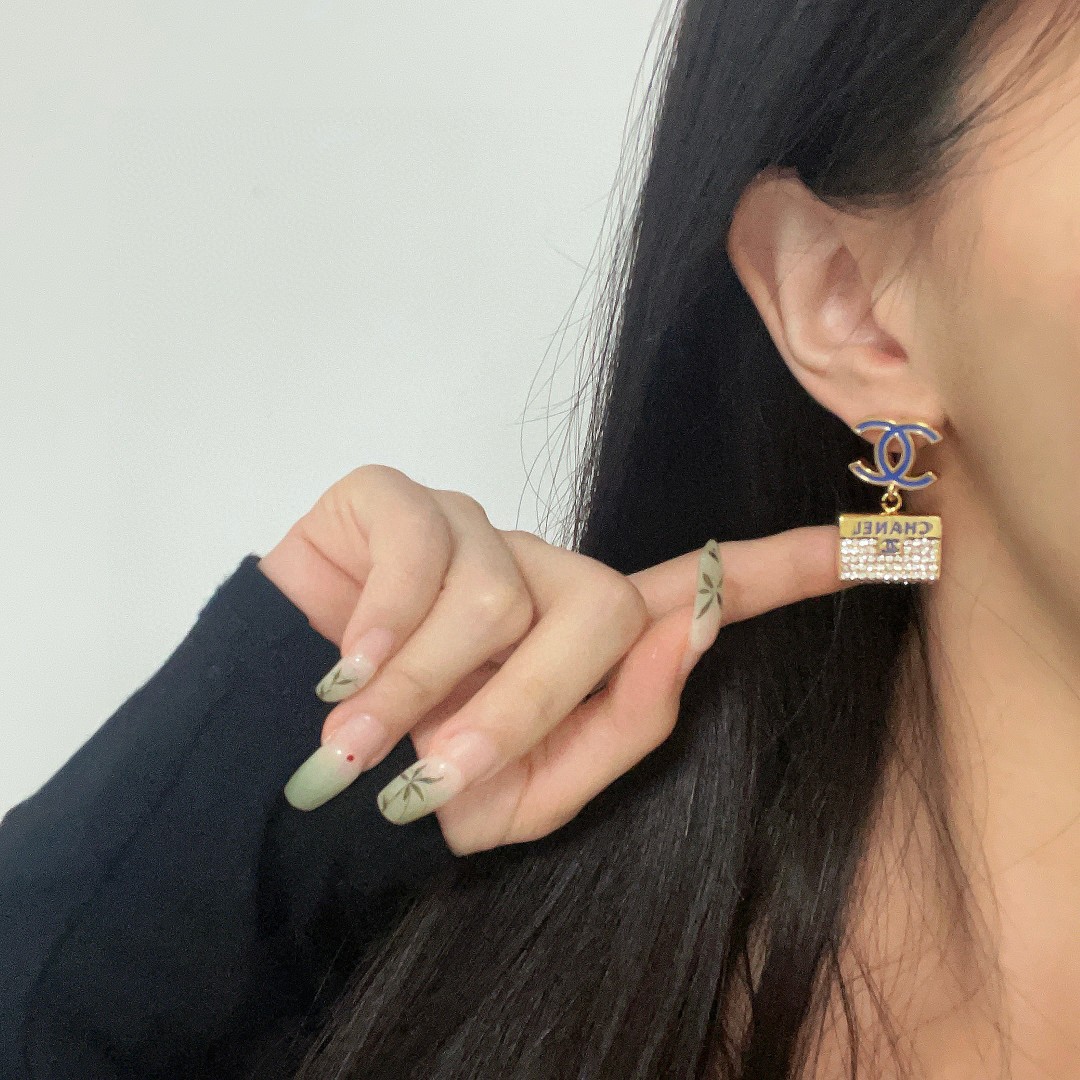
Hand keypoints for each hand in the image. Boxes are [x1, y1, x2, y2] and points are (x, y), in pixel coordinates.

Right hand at [259, 464, 852, 855]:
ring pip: (501, 593)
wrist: (287, 757)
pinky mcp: (394, 499)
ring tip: (365, 738)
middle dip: (522, 710)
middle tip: (440, 776)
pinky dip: (382, 630)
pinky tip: (344, 669)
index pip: (702, 590)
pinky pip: (423, 551)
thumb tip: (685, 635)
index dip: (790, 569)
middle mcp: (541, 568)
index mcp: (581, 641)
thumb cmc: (410, 777)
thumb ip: (617, 728)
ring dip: (427, 693)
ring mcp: (470, 525)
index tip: (887, 542)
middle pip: (598, 610)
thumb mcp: (521, 800)